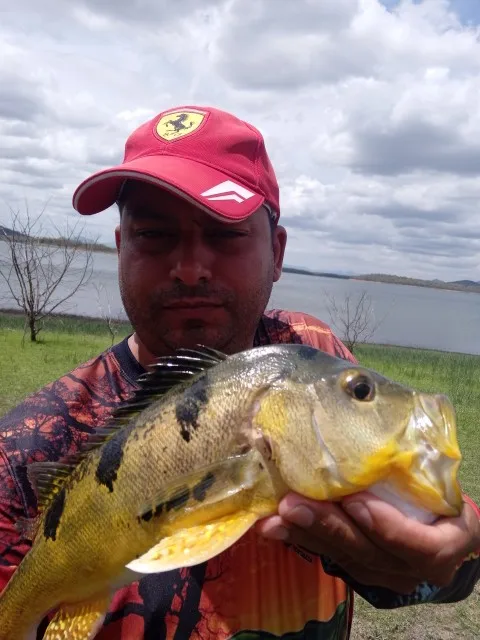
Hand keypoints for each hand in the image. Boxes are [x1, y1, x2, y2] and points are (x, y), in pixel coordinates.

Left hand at [256, 491, 479, 593]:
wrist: (442, 527)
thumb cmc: (440, 493)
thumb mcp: (440, 482)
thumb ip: (413, 469)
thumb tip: (372, 413)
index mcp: (446, 544)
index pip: (418, 545)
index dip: (386, 526)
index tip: (356, 502)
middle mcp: (413, 569)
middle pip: (368, 552)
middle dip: (328, 527)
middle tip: (292, 506)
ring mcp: (385, 575)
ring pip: (343, 556)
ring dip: (305, 534)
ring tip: (274, 519)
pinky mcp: (360, 571)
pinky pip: (330, 555)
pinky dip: (302, 539)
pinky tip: (275, 526)